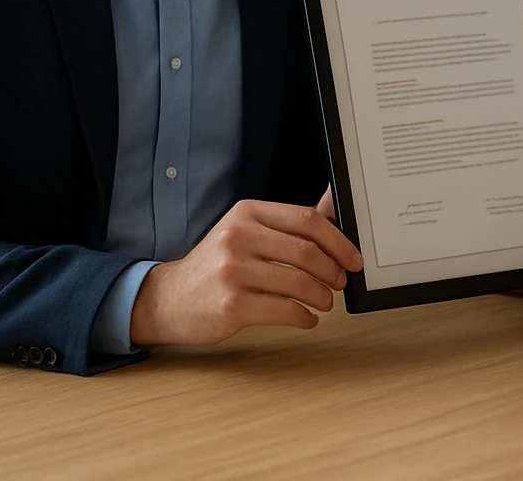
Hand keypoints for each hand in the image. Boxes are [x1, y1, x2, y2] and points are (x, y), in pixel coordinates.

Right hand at [129, 196, 363, 346]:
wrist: (169, 299)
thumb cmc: (217, 265)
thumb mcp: (247, 232)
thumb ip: (289, 222)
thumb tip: (333, 202)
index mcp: (247, 213)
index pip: (307, 220)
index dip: (338, 241)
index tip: (354, 258)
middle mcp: (238, 237)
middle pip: (307, 251)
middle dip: (333, 270)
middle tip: (340, 282)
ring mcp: (233, 272)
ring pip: (300, 283)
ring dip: (322, 297)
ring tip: (324, 302)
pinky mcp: (232, 306)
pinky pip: (285, 311)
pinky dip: (305, 317)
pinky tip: (307, 319)